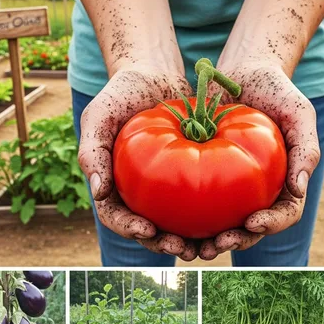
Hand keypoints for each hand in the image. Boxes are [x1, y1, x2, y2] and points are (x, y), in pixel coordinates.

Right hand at [77, 63, 199, 260]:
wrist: (155, 74)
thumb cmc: (121, 94)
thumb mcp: (99, 115)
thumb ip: (92, 150)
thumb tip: (98, 193)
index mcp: (114, 185)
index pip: (118, 216)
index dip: (130, 229)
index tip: (147, 230)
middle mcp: (139, 192)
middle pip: (150, 230)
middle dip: (165, 245)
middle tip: (183, 249)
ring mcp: (165, 187)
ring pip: (178, 223)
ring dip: (191, 240)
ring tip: (210, 246)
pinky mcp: (191, 177)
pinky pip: (203, 200)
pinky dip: (214, 215)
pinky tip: (231, 220)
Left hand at [199, 61, 320, 259]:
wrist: (242, 69)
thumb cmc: (277, 89)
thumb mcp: (298, 112)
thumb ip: (306, 149)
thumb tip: (299, 190)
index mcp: (286, 183)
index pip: (283, 214)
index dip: (269, 225)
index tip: (251, 223)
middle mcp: (259, 190)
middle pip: (250, 228)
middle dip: (234, 242)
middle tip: (215, 245)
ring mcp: (232, 185)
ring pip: (222, 222)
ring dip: (207, 240)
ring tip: (190, 247)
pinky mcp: (205, 174)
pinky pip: (195, 200)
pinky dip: (184, 216)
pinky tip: (166, 223)